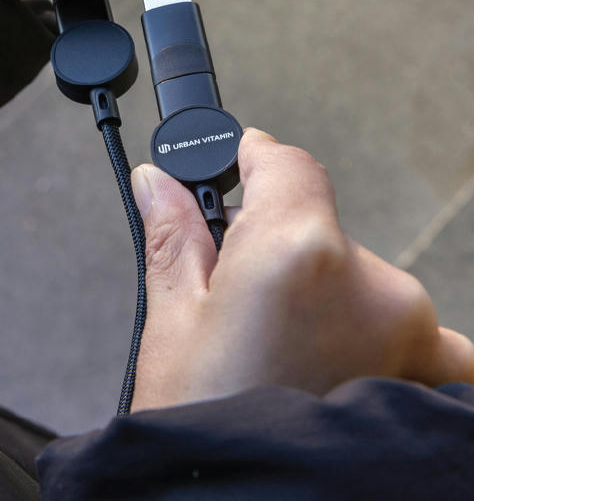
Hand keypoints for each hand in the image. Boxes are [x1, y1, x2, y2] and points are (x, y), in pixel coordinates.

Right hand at [129, 128, 473, 409]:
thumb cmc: (207, 440)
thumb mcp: (174, 329)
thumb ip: (175, 237)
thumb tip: (159, 181)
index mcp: (299, 251)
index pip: (287, 164)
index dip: (251, 159)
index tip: (232, 168)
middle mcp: (374, 282)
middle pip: (323, 231)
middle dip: (282, 254)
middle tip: (239, 308)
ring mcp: (419, 333)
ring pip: (364, 286)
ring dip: (331, 304)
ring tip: (283, 364)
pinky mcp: (440, 375)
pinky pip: (417, 334)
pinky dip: (380, 343)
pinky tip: (335, 380)